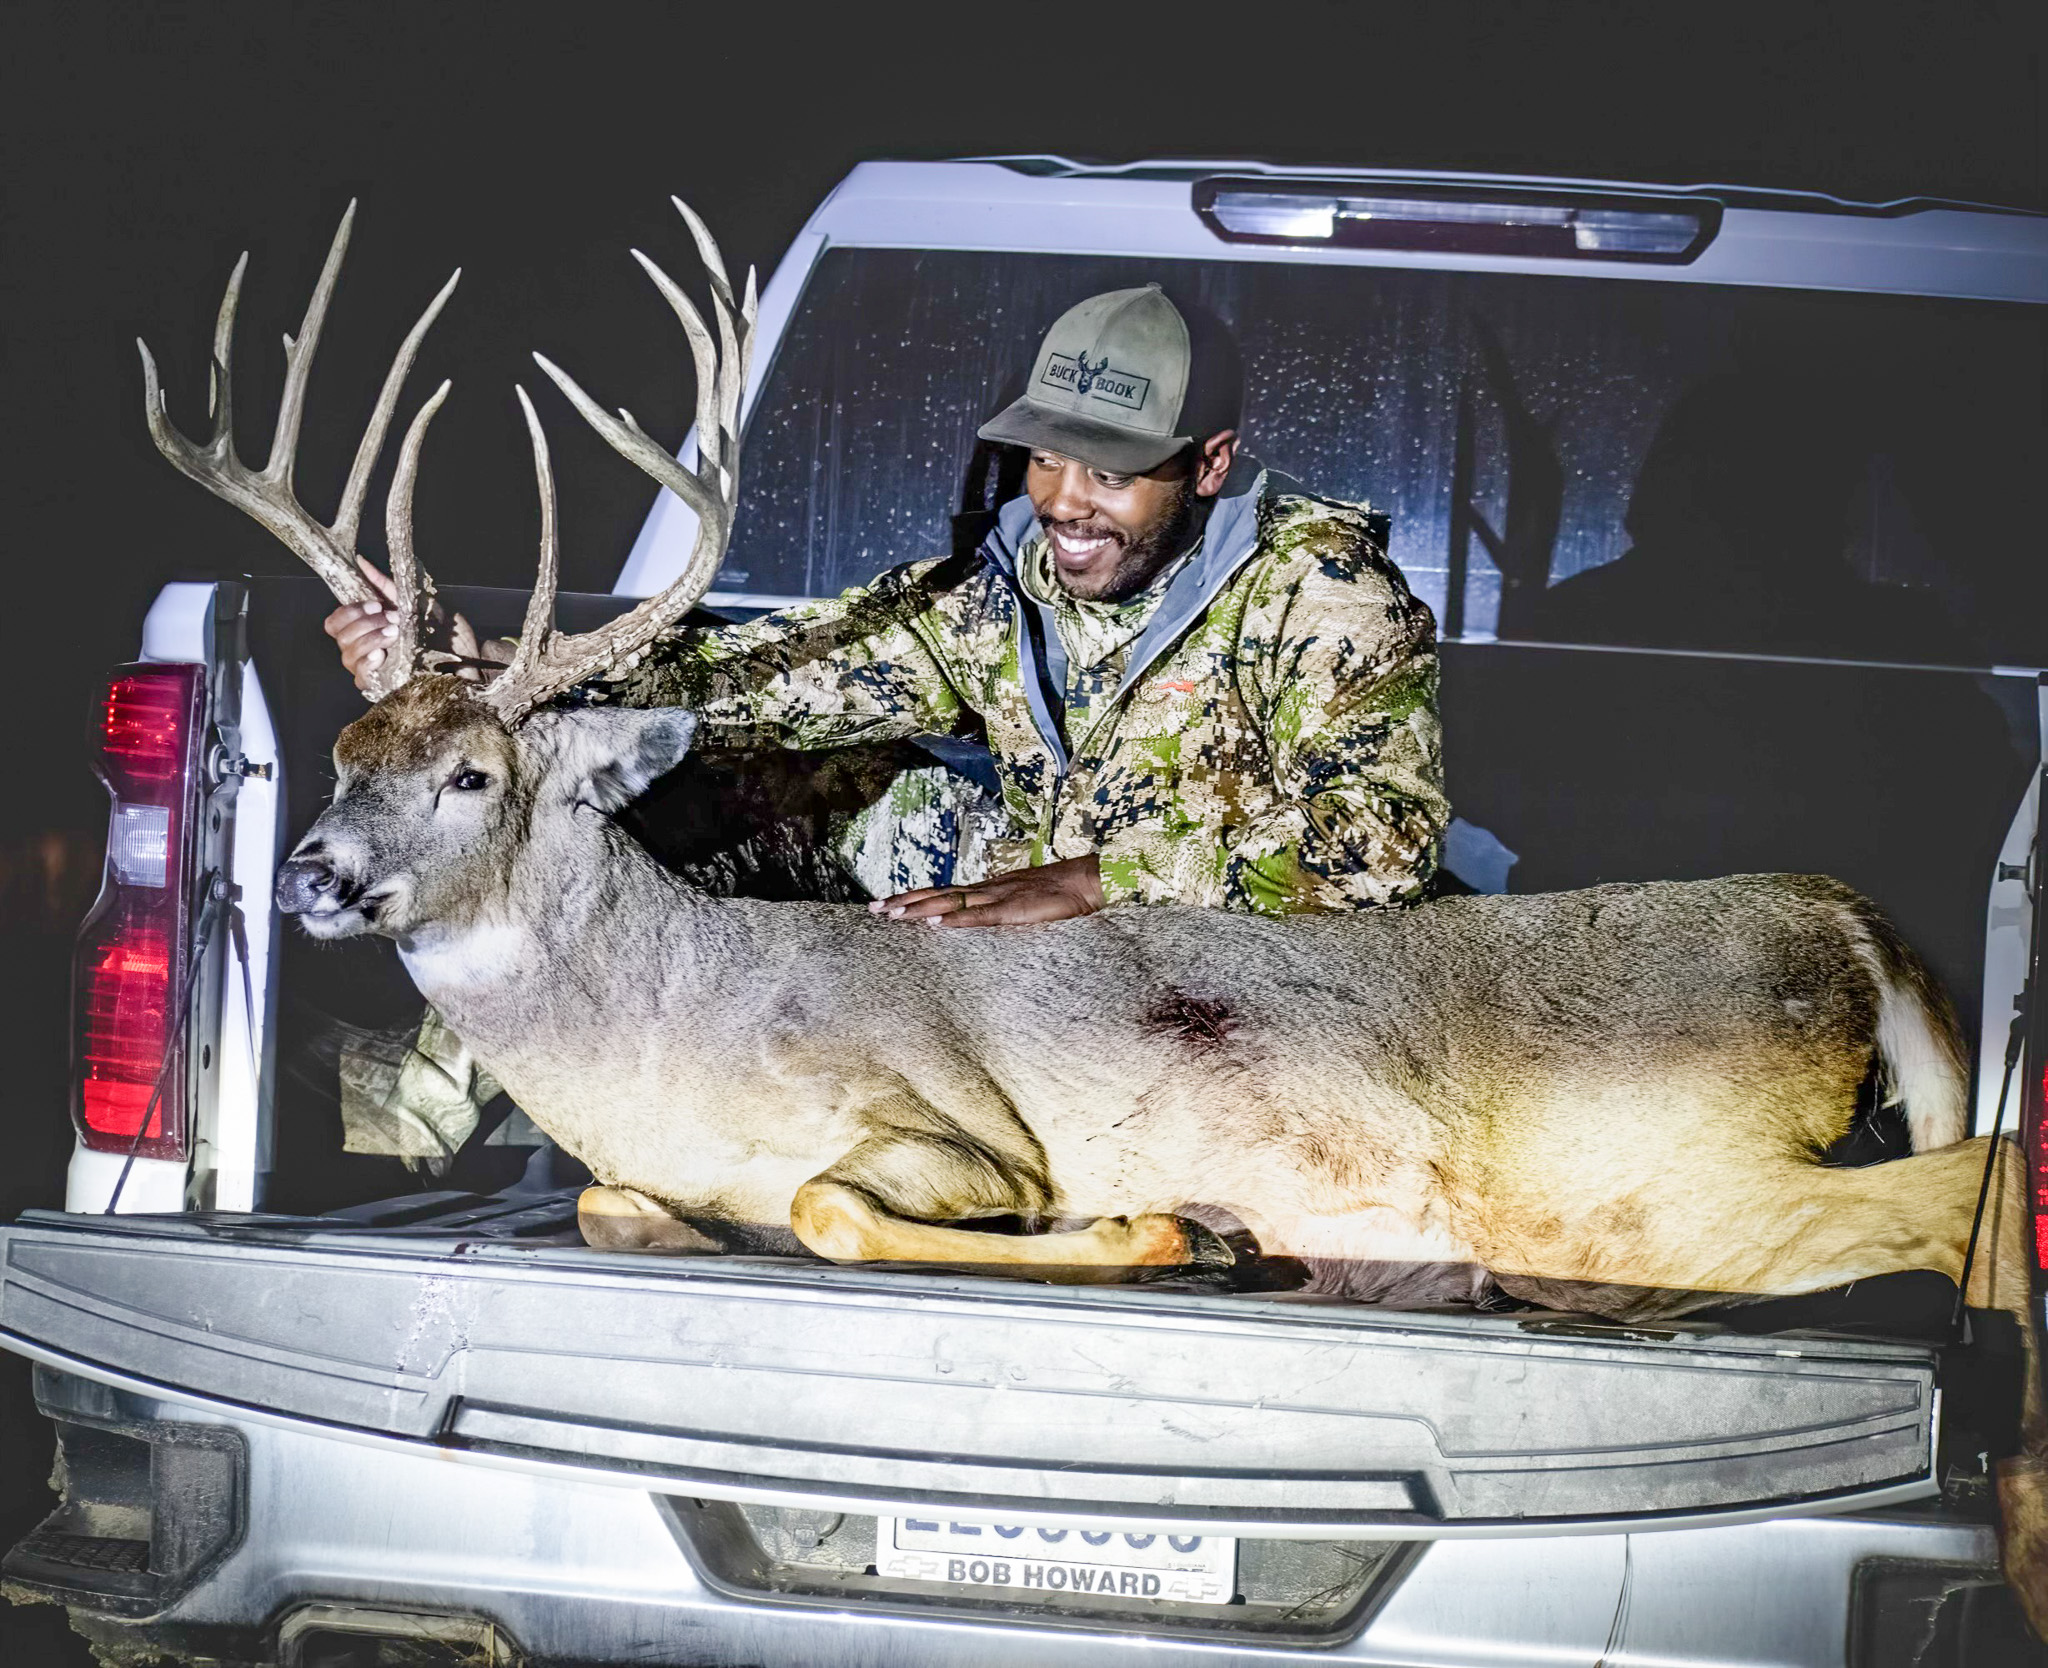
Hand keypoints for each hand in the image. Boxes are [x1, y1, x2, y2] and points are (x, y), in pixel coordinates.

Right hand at [323, 557, 508, 692]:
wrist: (472, 662)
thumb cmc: (447, 635)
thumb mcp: (418, 603)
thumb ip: (388, 586)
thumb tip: (362, 561)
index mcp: (370, 630)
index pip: (335, 623)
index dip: (348, 611)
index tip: (375, 605)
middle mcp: (366, 650)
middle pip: (340, 637)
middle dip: (364, 623)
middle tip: (394, 621)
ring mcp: (374, 671)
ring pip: (348, 656)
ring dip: (370, 639)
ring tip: (396, 635)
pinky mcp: (383, 688)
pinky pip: (360, 678)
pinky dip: (367, 663)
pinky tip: (382, 655)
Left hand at [871, 855, 1105, 927]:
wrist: (1089, 881)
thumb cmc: (1061, 895)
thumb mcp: (1025, 904)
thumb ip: (1002, 912)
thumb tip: (981, 922)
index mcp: (989, 890)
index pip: (944, 892)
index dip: (915, 897)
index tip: (888, 903)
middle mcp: (987, 890)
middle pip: (937, 894)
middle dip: (904, 901)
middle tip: (873, 909)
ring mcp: (999, 897)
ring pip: (950, 902)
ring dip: (919, 908)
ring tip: (891, 915)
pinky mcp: (1014, 910)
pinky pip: (979, 916)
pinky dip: (955, 919)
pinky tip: (934, 923)